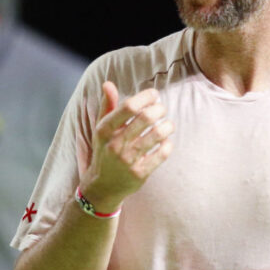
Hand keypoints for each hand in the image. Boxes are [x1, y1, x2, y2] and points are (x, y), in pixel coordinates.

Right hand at [79, 81, 174, 211]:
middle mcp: (115, 144)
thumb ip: (107, 105)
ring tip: (167, 125)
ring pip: (158, 134)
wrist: (103, 185)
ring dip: (168, 126)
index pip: (129, 106)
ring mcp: (128, 160)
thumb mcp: (101, 128)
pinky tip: (165, 141)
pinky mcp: (140, 173)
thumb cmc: (105, 150)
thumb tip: (108, 83)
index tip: (154, 95)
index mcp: (104, 130)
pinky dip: (168, 144)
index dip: (146, 97)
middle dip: (160, 109)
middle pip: (146, 118)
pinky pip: (162, 153)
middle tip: (162, 109)